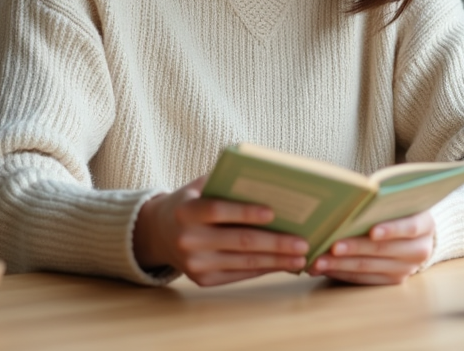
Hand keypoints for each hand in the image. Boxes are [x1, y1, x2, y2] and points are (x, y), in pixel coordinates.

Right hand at [132, 176, 309, 285]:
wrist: (159, 233)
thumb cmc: (191, 202)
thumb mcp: (200, 186)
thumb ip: (226, 182)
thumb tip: (270, 183)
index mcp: (186, 211)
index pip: (218, 210)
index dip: (245, 211)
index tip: (273, 212)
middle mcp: (188, 239)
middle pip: (239, 241)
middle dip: (275, 243)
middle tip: (303, 242)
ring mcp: (194, 264)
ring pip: (244, 262)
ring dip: (276, 260)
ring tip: (301, 256)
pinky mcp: (202, 280)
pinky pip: (239, 275)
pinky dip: (264, 269)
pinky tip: (283, 264)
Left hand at [309, 211, 434, 285]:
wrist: (414, 233)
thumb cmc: (397, 209)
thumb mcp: (397, 201)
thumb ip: (381, 200)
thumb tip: (350, 195)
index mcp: (425, 224)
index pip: (410, 227)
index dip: (391, 229)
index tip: (371, 231)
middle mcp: (419, 250)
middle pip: (383, 250)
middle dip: (354, 248)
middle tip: (330, 246)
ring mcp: (406, 269)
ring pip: (369, 267)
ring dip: (341, 264)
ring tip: (318, 261)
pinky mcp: (393, 281)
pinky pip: (364, 279)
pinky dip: (342, 273)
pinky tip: (325, 268)